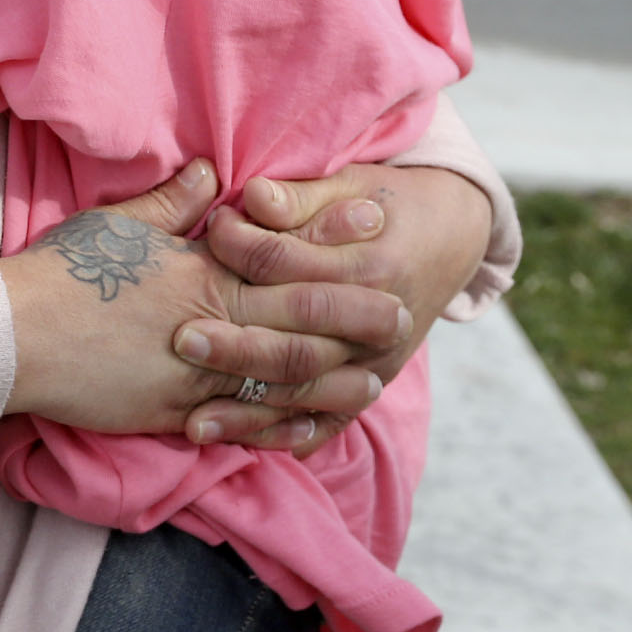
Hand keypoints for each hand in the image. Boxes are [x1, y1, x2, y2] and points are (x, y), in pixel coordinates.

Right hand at [0, 162, 407, 438]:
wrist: (14, 335)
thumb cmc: (61, 273)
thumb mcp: (117, 225)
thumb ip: (172, 205)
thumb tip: (212, 174)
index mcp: (199, 270)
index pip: (280, 253)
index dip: (329, 236)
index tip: (370, 219)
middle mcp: (209, 322)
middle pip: (298, 319)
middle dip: (354, 313)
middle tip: (403, 309)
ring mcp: (195, 374)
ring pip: (281, 379)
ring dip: (332, 378)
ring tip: (373, 376)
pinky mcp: (174, 412)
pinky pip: (241, 424)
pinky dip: (280, 427)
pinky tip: (309, 429)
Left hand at [182, 163, 493, 455]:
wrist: (451, 236)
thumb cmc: (386, 203)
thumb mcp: (350, 186)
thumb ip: (299, 198)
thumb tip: (251, 197)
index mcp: (371, 268)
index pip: (290, 264)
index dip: (240, 246)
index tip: (204, 232)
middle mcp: (378, 325)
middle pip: (297, 341)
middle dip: (236, 345)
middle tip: (179, 339)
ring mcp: (377, 364)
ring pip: (306, 393)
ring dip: (249, 410)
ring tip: (192, 421)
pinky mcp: (370, 385)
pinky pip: (327, 423)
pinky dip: (284, 437)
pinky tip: (239, 445)